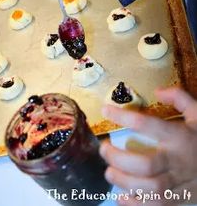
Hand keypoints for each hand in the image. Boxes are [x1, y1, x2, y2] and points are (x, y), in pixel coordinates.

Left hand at [100, 88, 196, 204]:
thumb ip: (180, 98)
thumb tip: (157, 91)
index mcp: (180, 136)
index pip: (147, 125)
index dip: (123, 117)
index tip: (106, 110)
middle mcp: (178, 160)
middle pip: (145, 164)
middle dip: (119, 158)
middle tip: (104, 149)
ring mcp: (180, 182)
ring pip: (150, 189)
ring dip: (124, 182)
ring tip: (109, 172)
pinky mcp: (182, 198)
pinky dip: (136, 204)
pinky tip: (121, 197)